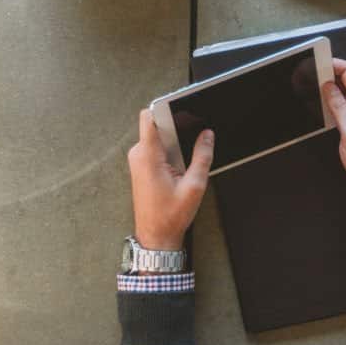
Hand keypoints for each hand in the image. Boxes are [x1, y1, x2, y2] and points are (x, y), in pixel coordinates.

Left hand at [128, 109, 212, 251]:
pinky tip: (179, 168)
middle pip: (156, 125)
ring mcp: (138, 161)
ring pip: (157, 137)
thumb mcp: (194, 185)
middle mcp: (139, 155)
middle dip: (176, 128)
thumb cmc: (170, 216)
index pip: (149, 116)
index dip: (165, 108)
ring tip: (185, 162)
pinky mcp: (141, 167)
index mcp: (148, 156)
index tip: (181, 109)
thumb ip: (202, 156)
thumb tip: (207, 135)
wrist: (155, 236)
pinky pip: (155, 149)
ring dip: (173, 143)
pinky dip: (169, 152)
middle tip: (192, 141)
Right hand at [320, 59, 345, 220]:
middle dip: (327, 74)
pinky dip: (332, 102)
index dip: (332, 64)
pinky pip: (345, 104)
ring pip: (344, 91)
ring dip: (328, 89)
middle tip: (308, 77)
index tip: (315, 64)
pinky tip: (322, 107)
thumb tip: (328, 86)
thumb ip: (339, 107)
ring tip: (311, 90)